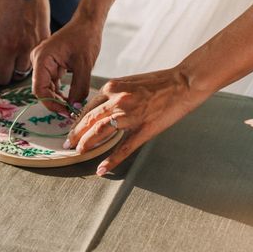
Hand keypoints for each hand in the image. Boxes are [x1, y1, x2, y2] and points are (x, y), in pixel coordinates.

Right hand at [31, 16, 102, 113]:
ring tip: (72, 106)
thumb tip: (75, 107)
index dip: (51, 103)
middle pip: (41, 89)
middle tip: (71, 111)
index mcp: (42, 58)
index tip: (66, 111)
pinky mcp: (50, 64)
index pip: (39, 89)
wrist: (88, 23)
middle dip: (55, 102)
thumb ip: (79, 88)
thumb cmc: (85, 38)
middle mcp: (38, 60)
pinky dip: (60, 91)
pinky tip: (70, 98)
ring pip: (46, 87)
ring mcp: (43, 62)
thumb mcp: (84, 65)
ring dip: (58, 98)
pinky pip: (51, 82)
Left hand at [66, 67, 200, 175]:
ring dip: (87, 144)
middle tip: (69, 144)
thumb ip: (112, 95)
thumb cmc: (158, 82)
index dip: (78, 121)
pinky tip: (101, 169)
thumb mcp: (128, 82)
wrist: (183, 82)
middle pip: (89, 121)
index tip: (72, 129)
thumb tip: (98, 110)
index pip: (88, 108)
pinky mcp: (143, 130)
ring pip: (100, 133)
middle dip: (76, 134)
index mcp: (113, 88)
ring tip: (79, 153)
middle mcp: (117, 101)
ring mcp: (130, 116)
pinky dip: (111, 161)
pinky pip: (123, 148)